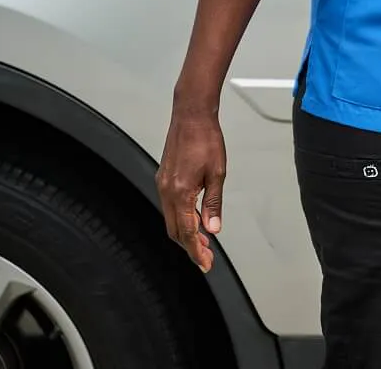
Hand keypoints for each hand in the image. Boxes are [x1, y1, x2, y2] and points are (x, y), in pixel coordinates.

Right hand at [155, 108, 226, 271]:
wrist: (191, 116)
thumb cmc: (207, 140)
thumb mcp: (218, 173)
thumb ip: (214, 204)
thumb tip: (213, 229)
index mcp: (180, 192)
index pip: (186, 232)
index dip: (196, 250)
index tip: (205, 263)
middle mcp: (166, 191)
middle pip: (174, 230)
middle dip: (190, 246)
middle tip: (206, 257)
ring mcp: (162, 185)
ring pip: (171, 220)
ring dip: (185, 233)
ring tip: (203, 242)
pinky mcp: (163, 179)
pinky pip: (170, 207)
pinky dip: (181, 219)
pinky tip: (193, 221)